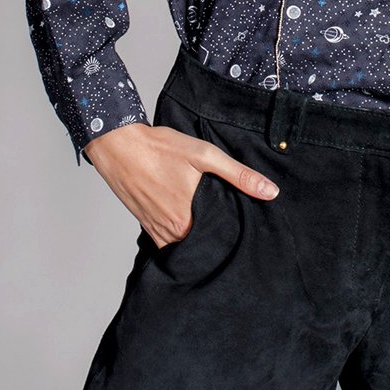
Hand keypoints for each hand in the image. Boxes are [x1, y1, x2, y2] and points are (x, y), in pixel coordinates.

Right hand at [82, 122, 279, 248]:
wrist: (119, 146)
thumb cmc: (160, 149)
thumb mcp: (205, 156)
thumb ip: (238, 176)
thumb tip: (271, 192)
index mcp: (187, 220)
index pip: (220, 240)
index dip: (235, 235)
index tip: (248, 230)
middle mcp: (171, 232)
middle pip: (203, 243)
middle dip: (219, 238)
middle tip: (237, 228)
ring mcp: (156, 230)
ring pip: (185, 244)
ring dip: (199, 238)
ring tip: (215, 225)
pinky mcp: (146, 225)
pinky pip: (167, 241)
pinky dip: (180, 237)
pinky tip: (191, 223)